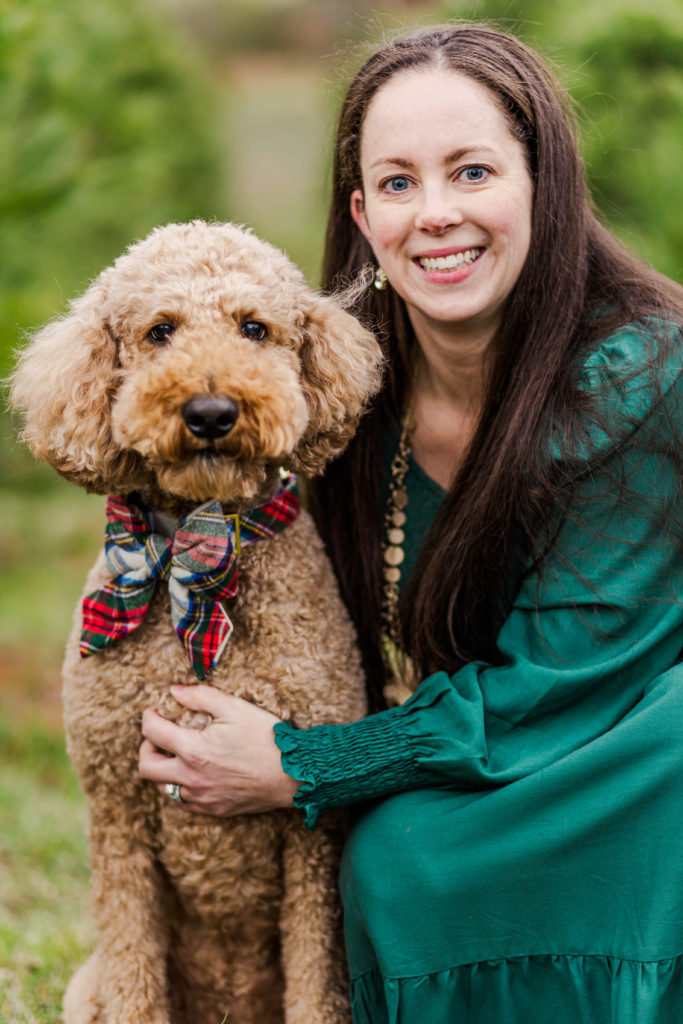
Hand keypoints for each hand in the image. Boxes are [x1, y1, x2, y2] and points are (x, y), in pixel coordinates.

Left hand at [138, 684, 300, 815]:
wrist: (293, 773)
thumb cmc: (266, 737)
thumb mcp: (235, 707)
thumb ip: (201, 696)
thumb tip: (175, 691)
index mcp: (193, 750)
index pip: (151, 732)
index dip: (148, 717)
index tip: (154, 712)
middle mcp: (191, 778)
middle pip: (146, 767)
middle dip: (146, 748)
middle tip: (159, 737)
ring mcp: (202, 797)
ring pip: (163, 787)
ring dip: (164, 769)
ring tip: (177, 754)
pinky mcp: (214, 809)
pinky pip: (184, 802)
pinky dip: (181, 786)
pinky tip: (195, 773)